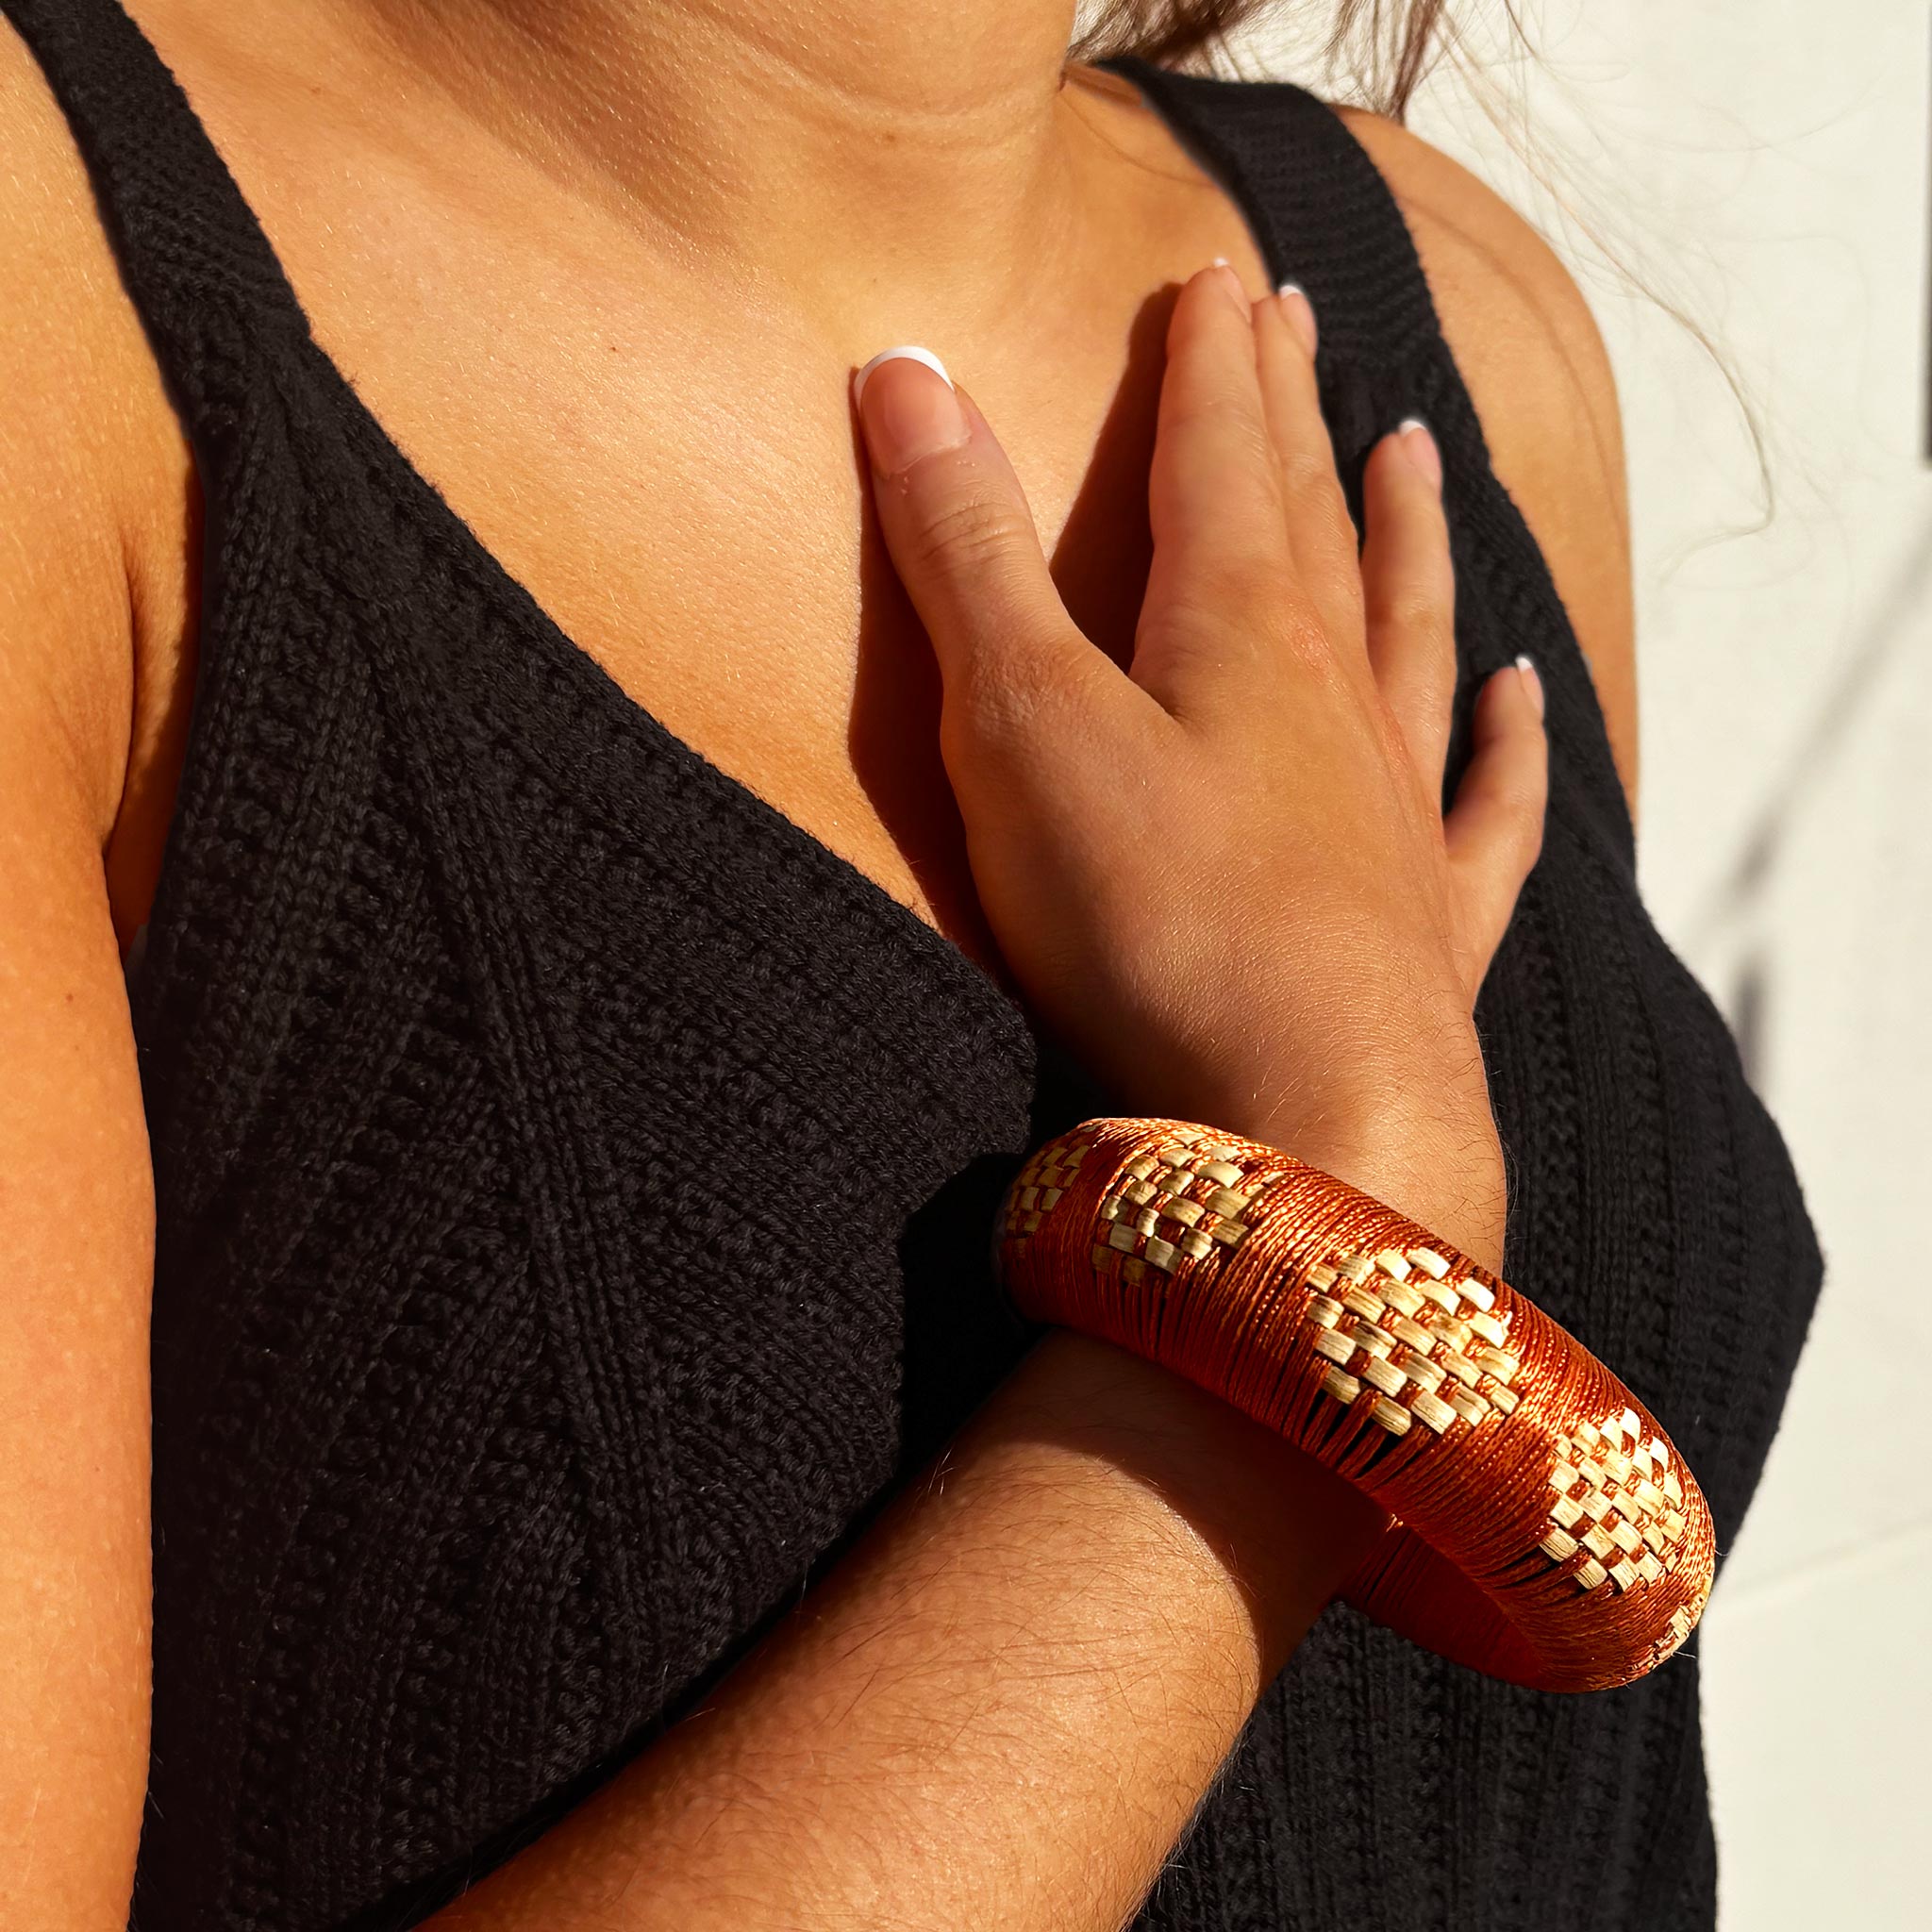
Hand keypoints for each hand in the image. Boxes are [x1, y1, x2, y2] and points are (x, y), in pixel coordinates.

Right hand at [852, 267, 1545, 1270]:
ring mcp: (1395, 809)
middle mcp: (1334, 699)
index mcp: (1236, 631)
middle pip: (1314, 518)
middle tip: (1298, 320)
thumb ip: (963, 553)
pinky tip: (1522, 696)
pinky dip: (1508, 744)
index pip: (1219, 453)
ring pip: (1410, 633)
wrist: (1308, 1126)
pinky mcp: (1425, 924)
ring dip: (1407, 536)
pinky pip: (1487, 803)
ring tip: (1416, 451)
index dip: (1208, 361)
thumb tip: (903, 372)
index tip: (1215, 276)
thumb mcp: (1019, 724)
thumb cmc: (1155, 923)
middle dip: (1293, 413)